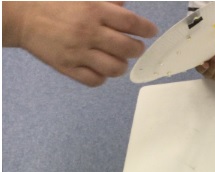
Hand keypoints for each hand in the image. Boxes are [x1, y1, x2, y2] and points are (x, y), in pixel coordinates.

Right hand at [3, 1, 157, 86]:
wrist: (23, 19)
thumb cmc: (54, 6)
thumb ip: (105, 2)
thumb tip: (125, 6)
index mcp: (93, 10)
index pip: (130, 22)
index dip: (145, 28)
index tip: (151, 32)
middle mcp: (88, 32)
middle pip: (127, 48)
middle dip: (136, 49)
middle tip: (135, 47)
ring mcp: (79, 53)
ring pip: (115, 68)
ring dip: (121, 65)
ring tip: (118, 60)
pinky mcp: (69, 68)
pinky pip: (96, 80)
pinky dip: (102, 77)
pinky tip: (100, 69)